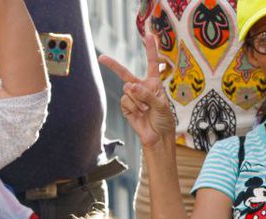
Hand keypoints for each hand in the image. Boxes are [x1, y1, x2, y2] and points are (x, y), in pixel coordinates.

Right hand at [99, 33, 175, 147]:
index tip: (148, 35)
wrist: (157, 136)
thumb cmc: (164, 119)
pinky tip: (139, 114)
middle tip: (101, 58)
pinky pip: (125, 101)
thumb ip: (147, 94)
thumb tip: (130, 86)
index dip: (150, 49)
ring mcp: (132, 97)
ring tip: (146, 110)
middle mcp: (141, 87)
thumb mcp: (161, 105)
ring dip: (138, 101)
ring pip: (127, 91)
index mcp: (154, 82)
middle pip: (125, 73)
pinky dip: (133, 108)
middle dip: (113, 66)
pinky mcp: (126, 107)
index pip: (151, 63)